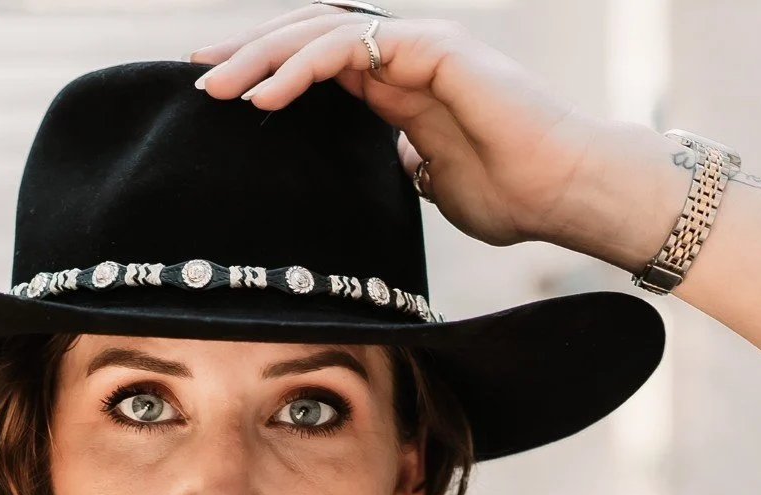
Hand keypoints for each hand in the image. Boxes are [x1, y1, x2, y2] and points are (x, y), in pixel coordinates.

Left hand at [186, 6, 669, 258]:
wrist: (564, 192)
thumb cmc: (513, 196)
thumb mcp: (431, 186)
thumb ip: (396, 170)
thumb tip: (368, 180)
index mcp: (401, 84)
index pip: (319, 64)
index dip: (268, 72)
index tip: (219, 95)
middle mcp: (406, 54)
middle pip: (310, 39)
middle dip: (249, 55)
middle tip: (197, 79)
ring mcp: (418, 44)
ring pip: (321, 33)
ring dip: (261, 57)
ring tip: (217, 88)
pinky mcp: (430, 47)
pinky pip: (348, 48)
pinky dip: (300, 67)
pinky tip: (266, 97)